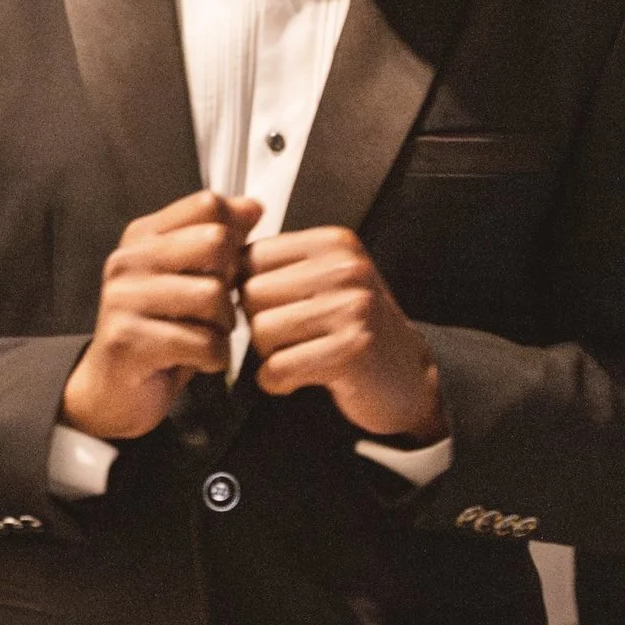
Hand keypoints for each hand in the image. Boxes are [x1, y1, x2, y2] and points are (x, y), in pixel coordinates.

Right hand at [62, 191, 259, 440]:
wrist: (112, 391)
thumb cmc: (158, 333)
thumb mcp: (189, 279)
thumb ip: (219, 241)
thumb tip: (253, 206)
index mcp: (143, 237)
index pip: (207, 205)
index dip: (233, 237)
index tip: (224, 267)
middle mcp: (128, 260)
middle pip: (215, 243)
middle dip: (231, 282)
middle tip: (216, 310)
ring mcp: (123, 298)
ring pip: (213, 295)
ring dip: (224, 327)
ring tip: (207, 337)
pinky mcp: (128, 340)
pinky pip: (203, 342)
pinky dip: (215, 358)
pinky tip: (199, 361)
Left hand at [241, 226, 445, 440]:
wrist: (407, 378)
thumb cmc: (356, 330)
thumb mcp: (326, 282)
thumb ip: (281, 268)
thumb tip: (218, 267)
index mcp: (334, 244)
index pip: (252, 256)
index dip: (247, 289)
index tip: (267, 309)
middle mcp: (345, 269)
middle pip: (251, 294)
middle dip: (257, 324)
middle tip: (286, 339)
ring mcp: (352, 308)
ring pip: (261, 331)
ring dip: (268, 354)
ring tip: (295, 356)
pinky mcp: (351, 349)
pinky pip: (279, 367)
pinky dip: (276, 381)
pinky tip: (297, 378)